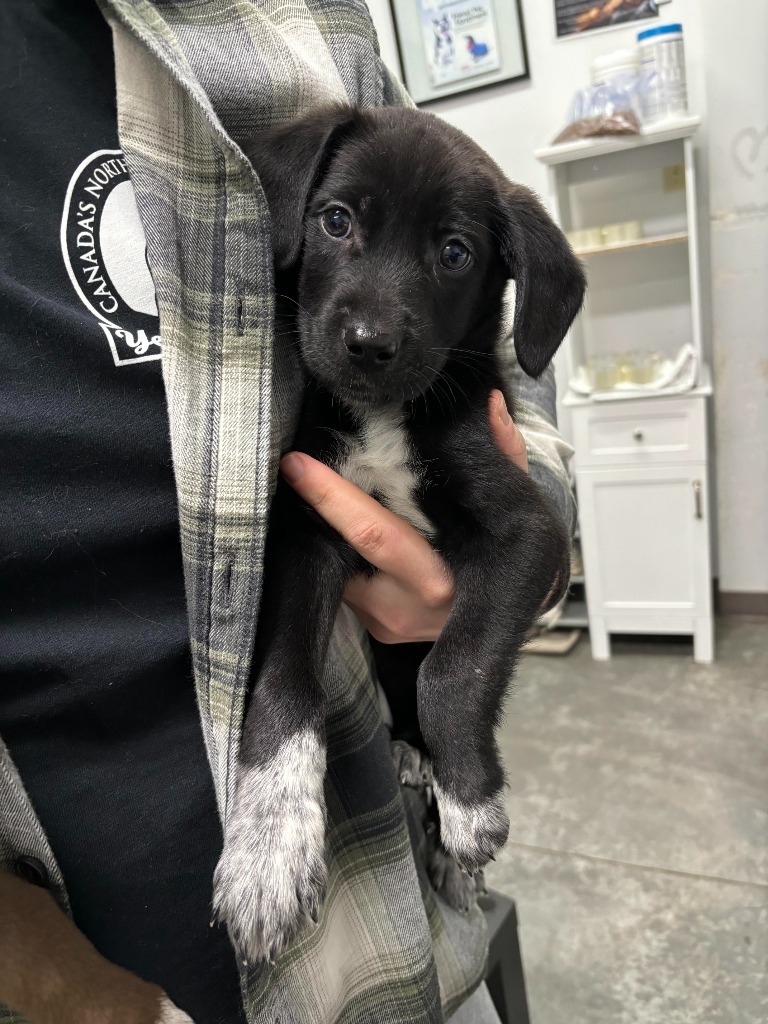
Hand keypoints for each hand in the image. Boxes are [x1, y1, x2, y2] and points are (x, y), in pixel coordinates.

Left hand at [280, 389, 526, 642]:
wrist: (506, 624)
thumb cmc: (506, 559)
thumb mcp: (514, 507)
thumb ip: (504, 454)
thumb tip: (490, 403)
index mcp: (439, 578)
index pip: (373, 532)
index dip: (331, 497)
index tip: (296, 463)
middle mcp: (407, 606)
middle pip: (343, 549)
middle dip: (313, 507)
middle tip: (289, 465)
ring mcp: (386, 622)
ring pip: (340, 567)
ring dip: (324, 531)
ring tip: (312, 491)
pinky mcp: (376, 629)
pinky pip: (347, 583)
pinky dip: (340, 552)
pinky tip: (337, 527)